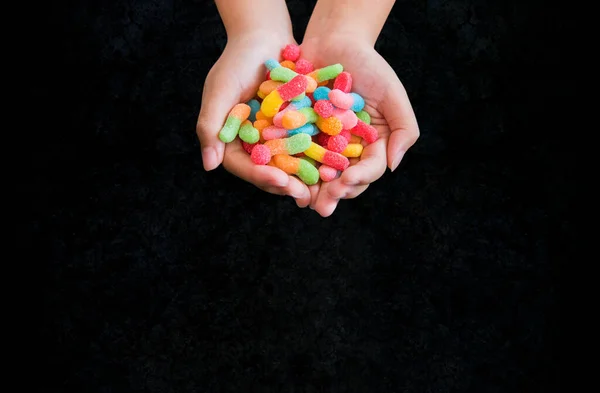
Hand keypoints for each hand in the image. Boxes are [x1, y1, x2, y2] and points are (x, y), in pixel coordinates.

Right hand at [196, 31, 311, 206]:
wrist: (263, 35)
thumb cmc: (237, 59)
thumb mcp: (220, 90)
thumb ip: (211, 125)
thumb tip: (209, 166)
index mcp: (230, 139)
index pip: (242, 165)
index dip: (261, 175)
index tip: (280, 181)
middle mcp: (251, 142)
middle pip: (266, 170)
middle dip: (285, 184)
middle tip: (303, 196)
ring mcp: (273, 136)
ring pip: (288, 163)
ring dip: (303, 178)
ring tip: (320, 189)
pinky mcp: (293, 127)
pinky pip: (305, 145)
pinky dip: (316, 156)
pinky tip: (332, 165)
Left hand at [300, 34, 419, 216]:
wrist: (335, 41)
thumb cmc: (369, 65)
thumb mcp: (393, 94)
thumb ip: (403, 129)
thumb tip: (394, 166)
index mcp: (373, 145)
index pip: (370, 170)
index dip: (359, 179)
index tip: (347, 182)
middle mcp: (348, 150)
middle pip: (343, 180)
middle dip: (334, 195)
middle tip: (322, 207)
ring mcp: (324, 144)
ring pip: (319, 175)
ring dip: (311, 191)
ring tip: (302, 202)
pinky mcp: (301, 135)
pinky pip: (296, 156)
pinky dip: (290, 168)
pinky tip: (282, 179)